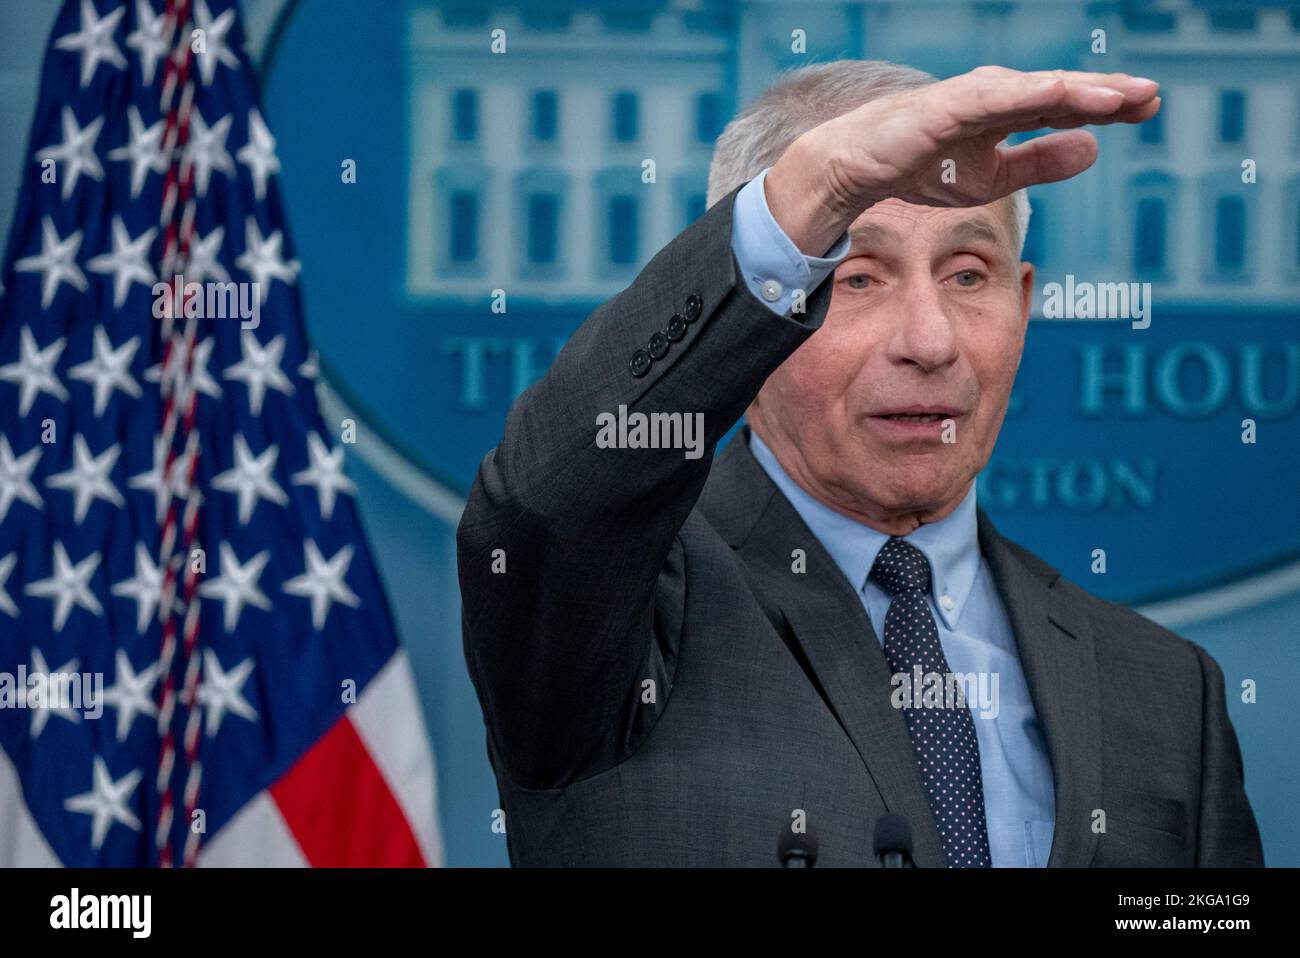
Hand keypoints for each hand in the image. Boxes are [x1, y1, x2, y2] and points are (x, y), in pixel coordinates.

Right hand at [765, 66, 1160, 255]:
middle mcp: (995, 94)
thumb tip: (1095, 149)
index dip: (1108, 104)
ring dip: (1074, 91)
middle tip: (1150, 95)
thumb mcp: (992, 176)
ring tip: (1115, 97)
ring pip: (1031, 90)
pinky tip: (1053, 94)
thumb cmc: (922, 166)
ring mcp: (969, 97)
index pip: (1067, 104)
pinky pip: (988, 99)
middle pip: (1058, 91)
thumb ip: (1040, 161)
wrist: (858, 168)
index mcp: (1009, 111)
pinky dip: (1021, 94)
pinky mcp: (941, 107)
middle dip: (1104, 91)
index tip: (1150, 107)